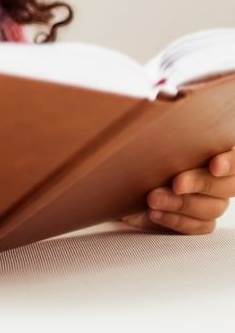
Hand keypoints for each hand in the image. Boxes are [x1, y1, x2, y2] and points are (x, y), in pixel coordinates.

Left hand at [119, 145, 234, 233]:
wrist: (119, 185)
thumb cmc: (141, 153)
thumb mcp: (152, 140)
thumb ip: (169, 135)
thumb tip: (168, 117)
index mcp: (214, 151)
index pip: (233, 156)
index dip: (229, 162)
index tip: (215, 166)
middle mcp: (219, 178)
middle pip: (227, 186)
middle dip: (200, 184)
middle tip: (176, 184)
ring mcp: (212, 201)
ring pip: (212, 208)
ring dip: (181, 204)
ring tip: (153, 199)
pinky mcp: (199, 221)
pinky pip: (199, 226)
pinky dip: (176, 220)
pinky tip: (155, 213)